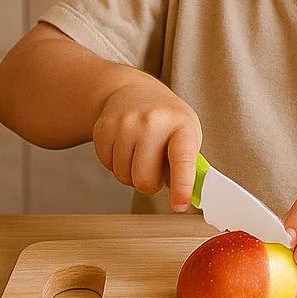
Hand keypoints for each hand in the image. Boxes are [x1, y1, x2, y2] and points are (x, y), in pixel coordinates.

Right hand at [92, 75, 201, 211]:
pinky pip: (107, 166)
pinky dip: (115, 164)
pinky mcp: (104, 127)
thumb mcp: (187, 134)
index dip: (182, 186)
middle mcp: (153, 121)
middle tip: (154, 170)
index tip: (180, 206)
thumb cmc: (167, 121)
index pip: (183, 160)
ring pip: (123, 176)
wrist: (133, 91)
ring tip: (139, 154)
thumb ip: (190, 166)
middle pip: (144, 178)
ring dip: (131, 174)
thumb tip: (192, 199)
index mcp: (182, 126)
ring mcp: (126, 123)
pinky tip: (124, 147)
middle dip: (149, 184)